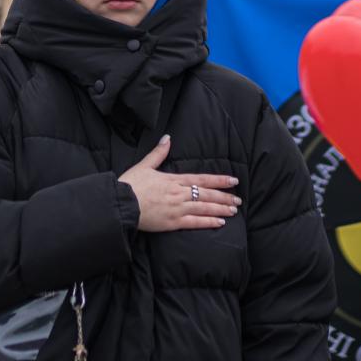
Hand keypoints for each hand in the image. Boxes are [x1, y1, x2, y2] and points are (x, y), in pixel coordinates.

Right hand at [119, 135, 240, 231]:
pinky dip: (208, 222)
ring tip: (234, 210)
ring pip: (204, 208)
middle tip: (239, 199)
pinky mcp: (172, 222)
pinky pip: (195, 222)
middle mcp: (179, 193)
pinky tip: (220, 222)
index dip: (219, 180)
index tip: (233, 180)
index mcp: (174, 179)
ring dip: (221, 209)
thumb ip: (158, 153)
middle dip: (224, 196)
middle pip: (207, 194)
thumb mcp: (144, 165)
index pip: (202, 179)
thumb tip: (168, 138)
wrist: (121, 203)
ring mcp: (177, 208)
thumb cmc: (130, 184)